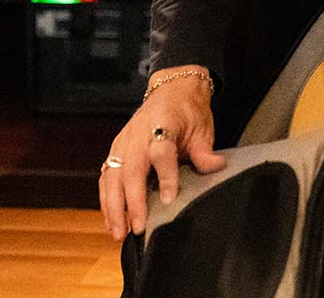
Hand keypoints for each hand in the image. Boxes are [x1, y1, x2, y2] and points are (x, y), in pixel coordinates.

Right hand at [98, 66, 225, 239]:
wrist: (171, 91)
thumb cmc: (187, 110)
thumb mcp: (201, 127)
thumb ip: (205, 151)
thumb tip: (217, 166)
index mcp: (161, 123)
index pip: (161, 152)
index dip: (165, 176)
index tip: (170, 200)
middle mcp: (137, 134)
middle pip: (131, 169)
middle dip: (133, 202)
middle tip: (138, 227)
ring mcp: (123, 142)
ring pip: (113, 177)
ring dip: (114, 207)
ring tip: (119, 232)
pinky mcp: (116, 150)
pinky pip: (107, 178)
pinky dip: (106, 201)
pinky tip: (112, 221)